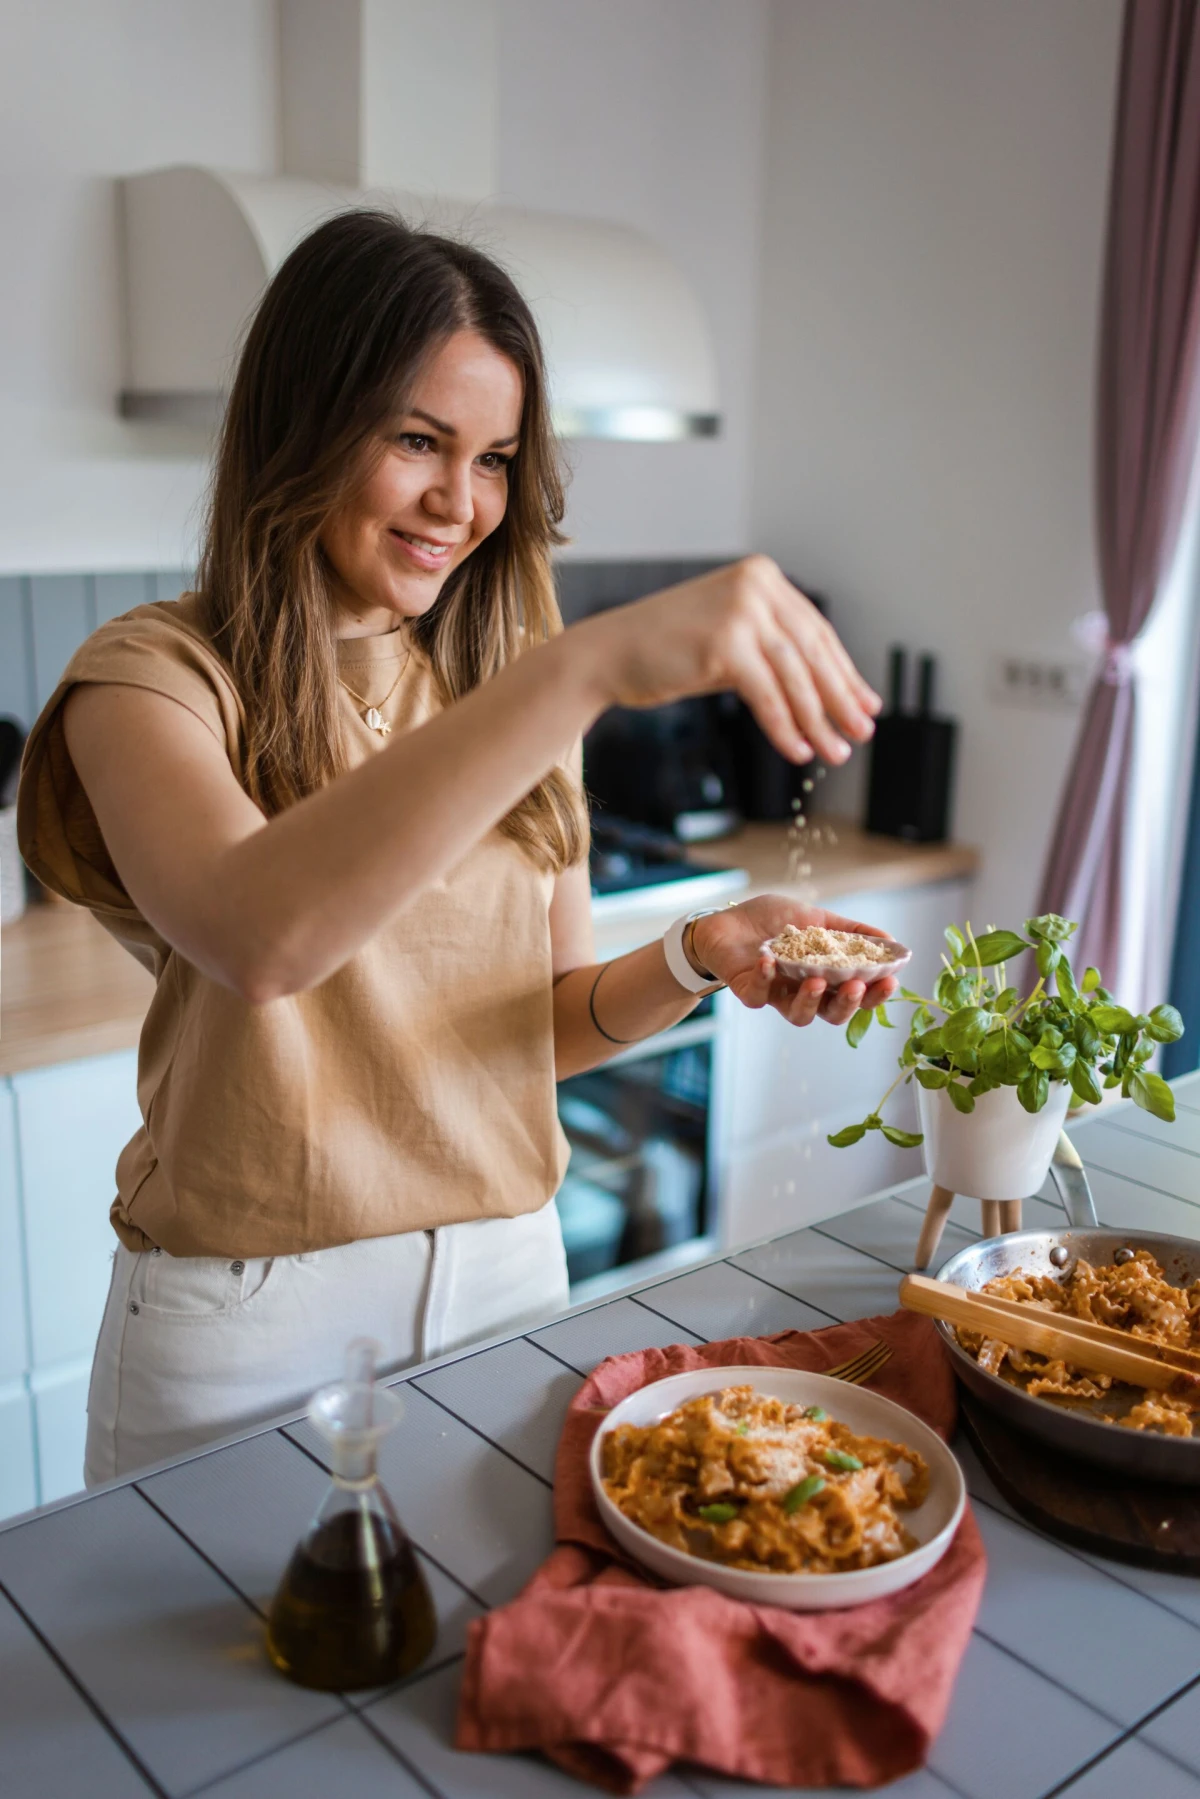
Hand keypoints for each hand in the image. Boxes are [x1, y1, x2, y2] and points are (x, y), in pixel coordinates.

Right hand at [573, 556, 880, 766]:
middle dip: (840, 700)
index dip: (845, 673)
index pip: (817, 632)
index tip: (867, 705)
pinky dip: (785, 727)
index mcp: (763, 577)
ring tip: (835, 753)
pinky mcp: (724, 643)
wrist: (609, 653)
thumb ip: (774, 654)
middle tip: (862, 734)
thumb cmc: (669, 651)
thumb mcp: (731, 639)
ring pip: (795, 676)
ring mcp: (740, 611)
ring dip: (819, 721)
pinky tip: (797, 751)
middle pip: (813, 653)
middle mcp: (756, 586)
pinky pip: (767, 695)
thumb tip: (831, 694)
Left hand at [690, 895, 897, 1027]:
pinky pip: (759, 994)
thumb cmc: (771, 921)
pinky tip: (769, 960)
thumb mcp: (815, 918)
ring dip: (810, 1000)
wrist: (727, 920)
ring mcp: (777, 995)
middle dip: (848, 1003)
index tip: (890, 979)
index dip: (875, 993)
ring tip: (816, 981)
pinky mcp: (749, 992)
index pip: (857, 994)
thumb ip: (850, 931)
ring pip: (799, 1015)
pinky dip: (766, 978)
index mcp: (825, 977)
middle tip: (856, 986)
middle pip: (833, 1013)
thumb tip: (892, 941)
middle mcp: (804, 992)